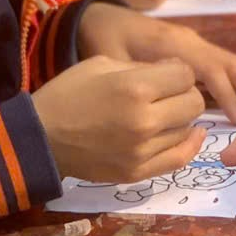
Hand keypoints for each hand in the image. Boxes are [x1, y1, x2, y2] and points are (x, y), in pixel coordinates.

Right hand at [35, 54, 208, 181]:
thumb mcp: (102, 63)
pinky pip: (180, 158)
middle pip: (194, 103)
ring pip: (188, 129)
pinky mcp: (139, 172)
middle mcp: (145, 121)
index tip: (165, 74)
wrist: (41, 137)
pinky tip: (189, 134)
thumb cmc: (69, 93)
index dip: (178, 71)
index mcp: (135, 88)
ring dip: (180, 118)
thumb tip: (175, 72)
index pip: (185, 75)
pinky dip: (189, 144)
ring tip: (163, 113)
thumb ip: (143, 67)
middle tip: (166, 94)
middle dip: (184, 93)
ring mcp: (143, 151)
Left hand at [79, 4, 235, 119]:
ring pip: (230, 61)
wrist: (97, 16)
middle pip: (228, 63)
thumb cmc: (102, 41)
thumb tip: (171, 98)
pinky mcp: (192, 48)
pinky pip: (223, 61)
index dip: (224, 95)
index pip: (208, 70)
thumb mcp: (113, 62)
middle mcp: (189, 41)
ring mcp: (193, 42)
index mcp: (172, 45)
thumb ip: (141, 78)